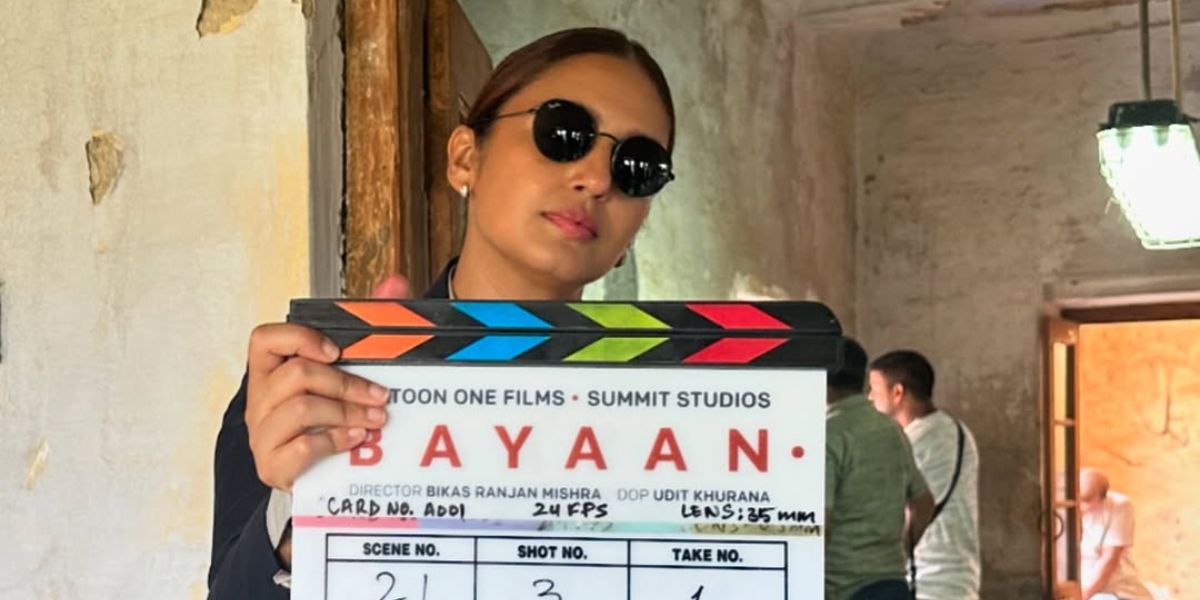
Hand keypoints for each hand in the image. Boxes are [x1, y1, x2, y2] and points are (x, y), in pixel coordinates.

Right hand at [245, 274, 411, 491]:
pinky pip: (301, 448)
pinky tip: (358, 440)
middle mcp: (261, 400)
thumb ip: (368, 326)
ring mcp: (263, 435)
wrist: (318, 475)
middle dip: (346, 383)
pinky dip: (335, 441)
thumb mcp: (347, 371)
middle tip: (380, 394)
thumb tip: (395, 283)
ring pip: (301, 409)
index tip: (336, 351)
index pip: (264, 339)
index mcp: (271, 372)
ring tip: (376, 419)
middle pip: (296, 374)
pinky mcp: (273, 467)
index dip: (299, 338)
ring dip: (347, 412)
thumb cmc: (328, 418)